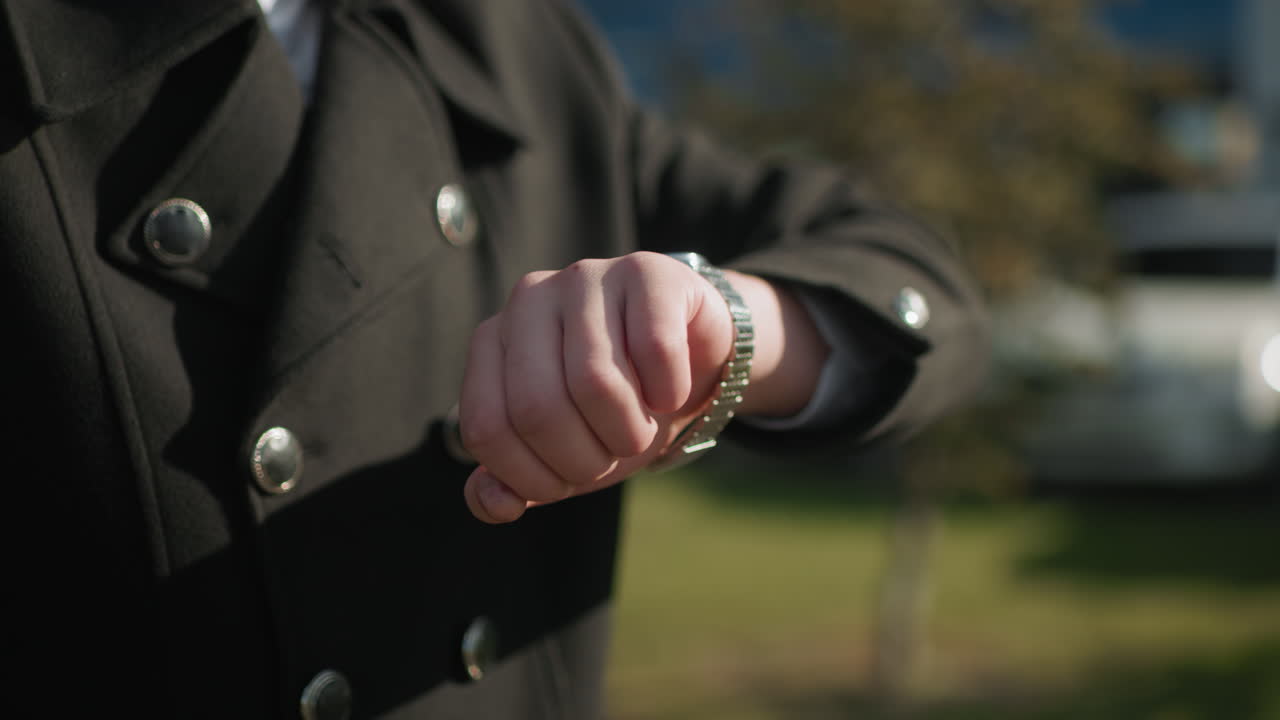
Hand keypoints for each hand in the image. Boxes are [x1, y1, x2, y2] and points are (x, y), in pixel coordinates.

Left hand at [458, 252, 733, 523]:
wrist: (690, 360)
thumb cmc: (616, 409)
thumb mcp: (562, 456)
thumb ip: (516, 483)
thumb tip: (495, 503)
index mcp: (492, 343)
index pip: (486, 429)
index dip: (531, 477)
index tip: (569, 481)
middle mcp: (528, 300)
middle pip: (537, 408)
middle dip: (584, 458)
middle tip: (614, 454)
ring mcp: (586, 278)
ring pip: (595, 382)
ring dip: (629, 431)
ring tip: (642, 428)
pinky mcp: (645, 270)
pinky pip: (653, 348)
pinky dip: (670, 391)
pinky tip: (670, 391)